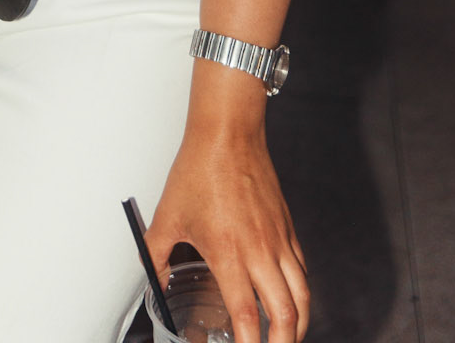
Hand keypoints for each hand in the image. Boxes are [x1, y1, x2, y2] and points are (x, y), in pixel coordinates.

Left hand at [147, 122, 308, 342]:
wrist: (228, 133)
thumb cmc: (199, 169)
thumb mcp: (167, 215)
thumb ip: (155, 253)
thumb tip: (151, 279)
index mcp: (228, 253)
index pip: (246, 315)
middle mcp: (259, 252)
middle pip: (286, 314)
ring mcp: (278, 239)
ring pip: (303, 294)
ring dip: (299, 324)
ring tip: (288, 338)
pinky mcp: (287, 227)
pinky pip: (302, 269)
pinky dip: (302, 292)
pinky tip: (292, 299)